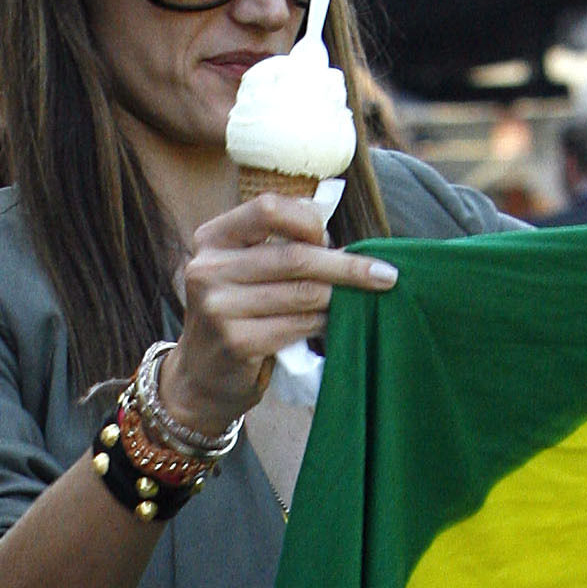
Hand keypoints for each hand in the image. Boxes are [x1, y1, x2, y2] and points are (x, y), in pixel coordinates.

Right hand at [161, 193, 397, 431]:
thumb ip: (279, 251)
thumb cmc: (236, 317)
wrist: (201, 378)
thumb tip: (342, 245)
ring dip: (338, 300)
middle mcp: (208, 268)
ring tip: (357, 304)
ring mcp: (218, 307)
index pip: (268, 209)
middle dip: (347, 267)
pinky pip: (297, 326)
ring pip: (302, 293)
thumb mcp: (245, 273)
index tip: (332, 238)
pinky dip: (322, 326)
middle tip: (385, 275)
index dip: (309, 221)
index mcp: (213, 238)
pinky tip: (333, 328)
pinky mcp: (235, 342)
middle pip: (294, 256)